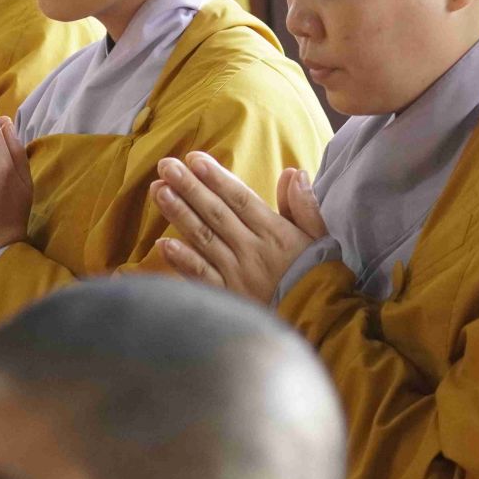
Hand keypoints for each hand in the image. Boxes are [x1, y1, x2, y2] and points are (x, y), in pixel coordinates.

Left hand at [152, 157, 321, 304]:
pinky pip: (201, 275)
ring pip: (203, 238)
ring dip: (179, 214)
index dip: (216, 178)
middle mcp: (252, 250)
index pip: (240, 199)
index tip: (194, 159)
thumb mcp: (319, 236)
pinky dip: (181, 260)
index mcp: (275, 233)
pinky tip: (162, 243)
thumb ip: (304, 205)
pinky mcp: (228, 296)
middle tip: (166, 166)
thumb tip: (294, 172)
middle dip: (189, 187)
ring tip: (159, 191)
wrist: (318, 319)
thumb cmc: (318, 274)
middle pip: (216, 213)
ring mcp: (237, 274)